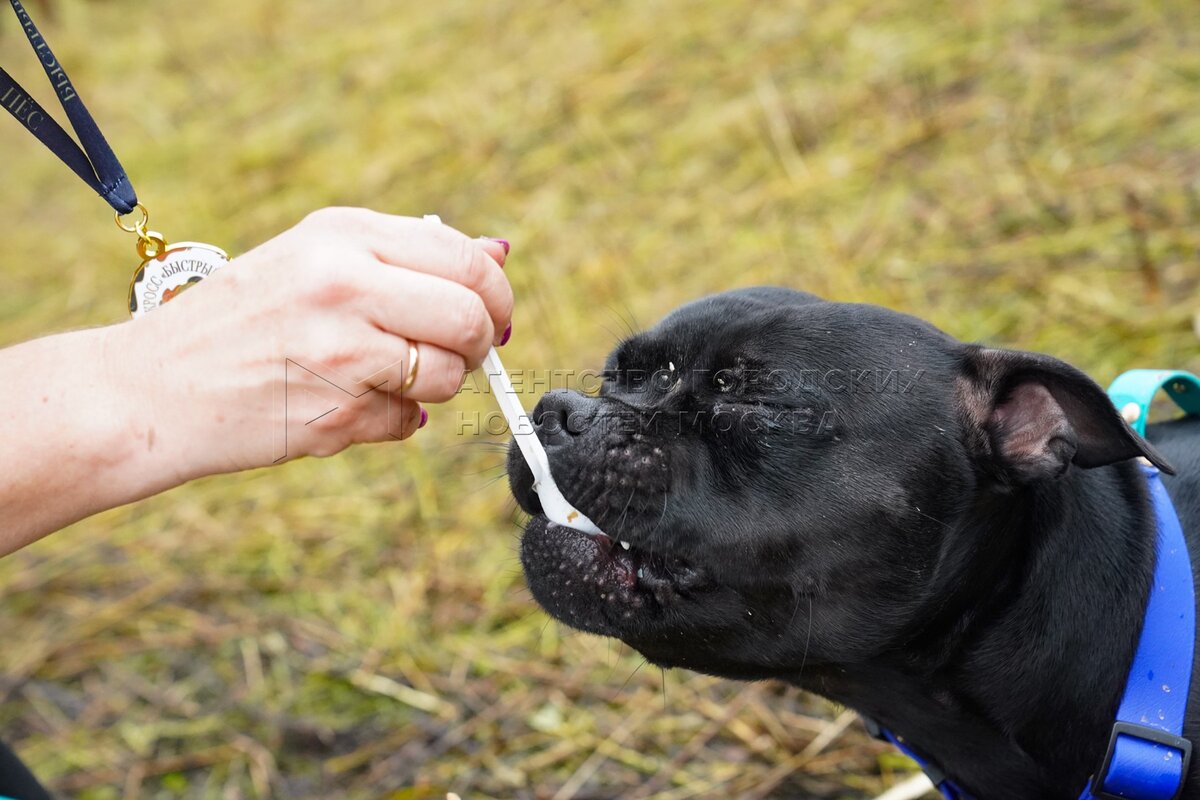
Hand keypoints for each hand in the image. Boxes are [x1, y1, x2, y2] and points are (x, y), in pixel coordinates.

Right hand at [108, 207, 512, 483]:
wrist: (150, 388)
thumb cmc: (241, 321)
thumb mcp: (315, 259)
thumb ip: (407, 256)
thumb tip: (499, 252)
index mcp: (343, 234)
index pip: (466, 259)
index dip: (494, 294)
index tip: (491, 315)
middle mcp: (344, 282)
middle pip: (472, 317)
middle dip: (479, 344)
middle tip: (454, 354)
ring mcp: (341, 349)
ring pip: (448, 374)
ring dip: (432, 386)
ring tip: (380, 377)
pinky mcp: (336, 411)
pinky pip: (409, 420)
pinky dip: (391, 420)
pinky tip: (342, 405)